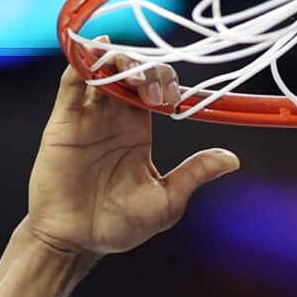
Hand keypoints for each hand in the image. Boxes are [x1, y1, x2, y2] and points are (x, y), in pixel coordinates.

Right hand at [27, 57, 238, 259]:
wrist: (75, 242)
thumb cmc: (117, 226)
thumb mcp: (166, 202)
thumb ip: (194, 174)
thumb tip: (232, 160)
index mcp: (138, 131)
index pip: (155, 87)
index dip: (166, 82)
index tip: (172, 101)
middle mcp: (114, 117)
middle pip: (132, 71)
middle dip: (147, 70)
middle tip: (155, 93)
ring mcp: (88, 117)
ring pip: (103, 68)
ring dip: (121, 61)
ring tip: (132, 77)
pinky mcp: (63, 121)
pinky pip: (71, 82)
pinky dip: (83, 62)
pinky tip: (97, 54)